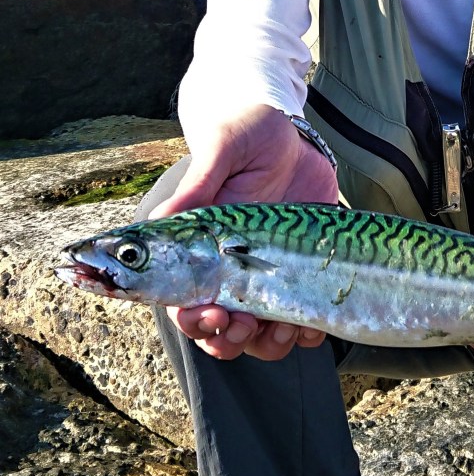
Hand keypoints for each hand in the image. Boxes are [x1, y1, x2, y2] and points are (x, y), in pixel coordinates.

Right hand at [150, 104, 338, 360]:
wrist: (291, 132)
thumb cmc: (245, 132)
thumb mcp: (221, 153)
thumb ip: (197, 188)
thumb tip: (156, 223)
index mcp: (201, 250)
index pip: (184, 302)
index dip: (194, 320)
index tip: (214, 315)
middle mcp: (232, 270)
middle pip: (221, 330)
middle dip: (231, 339)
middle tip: (246, 324)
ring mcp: (269, 275)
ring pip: (260, 334)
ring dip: (270, 343)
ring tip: (286, 328)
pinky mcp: (305, 272)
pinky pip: (303, 319)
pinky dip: (308, 332)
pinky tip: (315, 324)